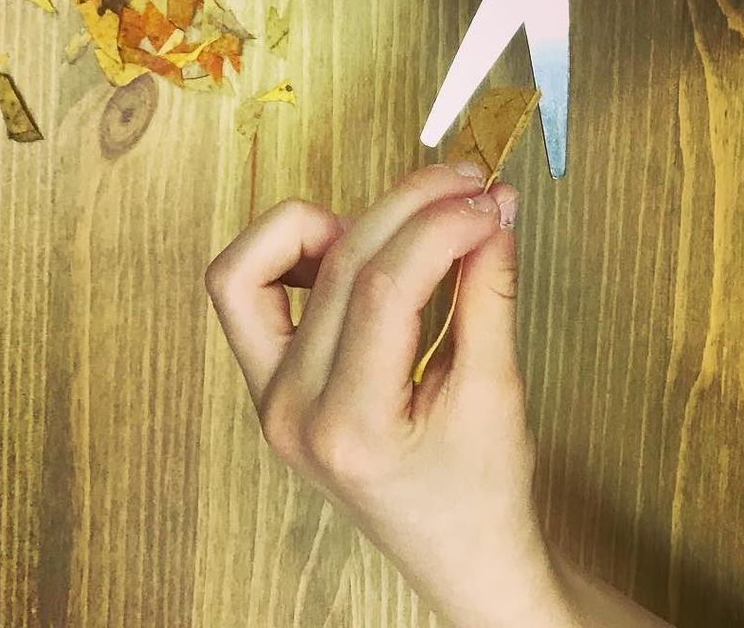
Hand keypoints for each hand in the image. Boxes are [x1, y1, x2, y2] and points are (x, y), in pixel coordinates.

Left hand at [205, 164, 576, 627]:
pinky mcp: (268, 381)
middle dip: (409, 208)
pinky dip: (292, 253)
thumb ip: (489, 291)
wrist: (458, 554)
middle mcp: (290, 411)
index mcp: (350, 429)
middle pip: (338, 265)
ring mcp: (268, 397)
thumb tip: (492, 208)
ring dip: (327, 224)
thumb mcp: (497, 391)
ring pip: (257, 267)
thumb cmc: (481, 493)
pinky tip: (351, 250)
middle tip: (466, 188)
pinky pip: (247, 289)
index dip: (442, 226)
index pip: (386, 288)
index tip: (489, 201)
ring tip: (400, 226)